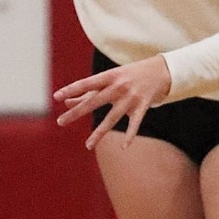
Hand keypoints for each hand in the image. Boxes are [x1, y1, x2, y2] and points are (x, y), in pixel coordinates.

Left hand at [54, 55, 172, 150]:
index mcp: (109, 76)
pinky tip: (124, 147)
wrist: (162, 70)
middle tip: (60, 121)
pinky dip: (130, 136)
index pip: (86, 83)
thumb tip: (66, 102)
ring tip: (87, 145)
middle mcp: (119, 86)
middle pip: (94, 101)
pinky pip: (135, 124)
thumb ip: (89, 91)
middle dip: (76, 112)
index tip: (56, 96)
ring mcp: (131, 97)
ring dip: (99, 133)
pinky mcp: (142, 106)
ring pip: (112, 118)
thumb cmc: (130, 75)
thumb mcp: (110, 78)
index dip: (71, 89)